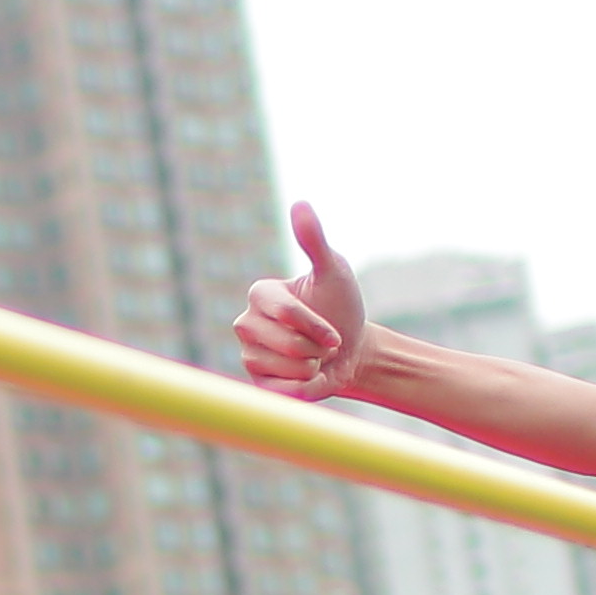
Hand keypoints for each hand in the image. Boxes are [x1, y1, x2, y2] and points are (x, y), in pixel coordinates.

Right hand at [235, 198, 366, 395]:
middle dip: (317, 348)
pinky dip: (304, 387)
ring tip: (312, 358)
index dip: (317, 327)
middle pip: (286, 343)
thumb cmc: (342, 308)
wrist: (350, 353)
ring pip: (285, 368)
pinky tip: (305, 376)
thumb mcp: (333, 272)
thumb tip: (299, 203)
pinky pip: (282, 391)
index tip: (333, 331)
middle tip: (321, 344)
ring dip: (312, 367)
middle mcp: (246, 322)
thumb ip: (314, 241)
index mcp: (260, 293)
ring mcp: (248, 353)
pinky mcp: (255, 382)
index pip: (288, 313)